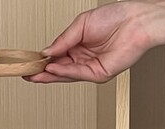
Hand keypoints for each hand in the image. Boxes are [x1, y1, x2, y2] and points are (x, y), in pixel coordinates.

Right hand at [24, 3, 152, 84]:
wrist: (136, 21)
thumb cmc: (116, 18)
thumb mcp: (81, 24)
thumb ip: (64, 39)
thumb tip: (47, 51)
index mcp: (79, 45)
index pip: (57, 56)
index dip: (43, 60)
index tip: (30, 62)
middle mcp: (84, 58)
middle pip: (59, 69)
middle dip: (42, 72)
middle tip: (28, 74)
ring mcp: (91, 67)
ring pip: (66, 75)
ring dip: (50, 74)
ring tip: (36, 73)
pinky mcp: (99, 74)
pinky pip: (78, 74)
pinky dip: (65, 72)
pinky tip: (54, 68)